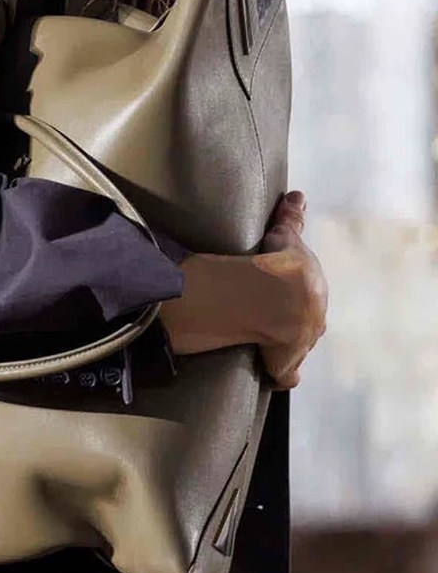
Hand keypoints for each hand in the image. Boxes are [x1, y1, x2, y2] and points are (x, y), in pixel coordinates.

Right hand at [254, 191, 328, 389]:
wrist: (274, 296)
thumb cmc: (280, 265)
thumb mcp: (284, 239)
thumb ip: (291, 219)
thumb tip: (298, 195)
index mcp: (313, 291)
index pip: (307, 297)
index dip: (293, 296)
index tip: (278, 296)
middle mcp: (313, 319)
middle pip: (305, 323)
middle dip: (292, 320)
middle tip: (269, 317)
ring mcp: (300, 344)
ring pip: (295, 346)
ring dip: (283, 344)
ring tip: (260, 337)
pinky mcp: (283, 363)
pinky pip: (285, 374)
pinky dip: (282, 376)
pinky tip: (277, 377)